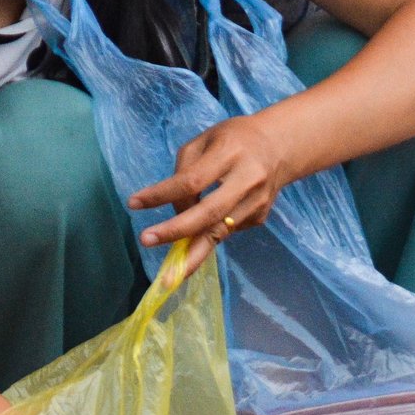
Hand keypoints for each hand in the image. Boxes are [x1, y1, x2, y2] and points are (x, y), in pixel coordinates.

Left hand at [130, 114, 292, 277]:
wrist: (280, 148)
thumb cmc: (235, 139)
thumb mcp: (206, 139)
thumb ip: (186, 169)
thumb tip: (176, 209)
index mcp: (230, 153)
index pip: (191, 180)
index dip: (162, 194)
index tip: (134, 204)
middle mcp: (247, 181)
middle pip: (208, 213)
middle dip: (176, 231)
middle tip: (147, 240)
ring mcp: (256, 203)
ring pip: (219, 232)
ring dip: (192, 253)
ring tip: (170, 276)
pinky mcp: (259, 218)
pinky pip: (225, 230)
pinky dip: (206, 235)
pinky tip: (195, 236)